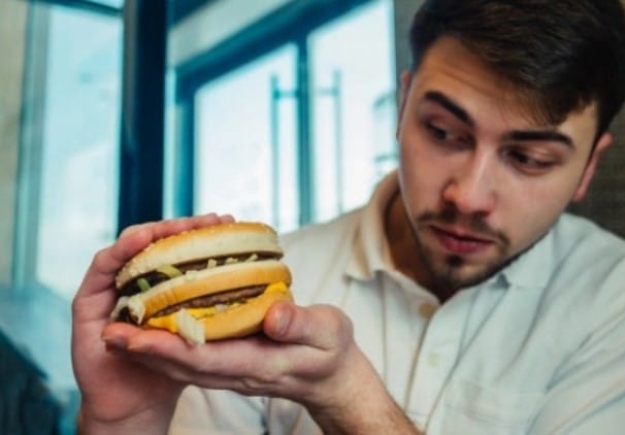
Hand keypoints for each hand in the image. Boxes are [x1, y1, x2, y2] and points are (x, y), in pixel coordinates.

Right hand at [71, 213, 234, 432]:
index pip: (185, 250)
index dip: (204, 233)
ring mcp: (111, 288)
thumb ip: (236, 324)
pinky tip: (141, 240)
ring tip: (180, 225)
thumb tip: (282, 306)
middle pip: (159, 242)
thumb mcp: (210, 344)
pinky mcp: (87, 302)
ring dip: (155, 232)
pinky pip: (103, 267)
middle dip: (183, 227)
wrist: (132, 406)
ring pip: (132, 246)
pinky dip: (121, 250)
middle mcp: (138, 282)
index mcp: (166, 288)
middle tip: (211, 220)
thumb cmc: (171, 374)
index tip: (229, 220)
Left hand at [101, 301, 418, 433]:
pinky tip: (152, 324)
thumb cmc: (332, 350)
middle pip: (181, 364)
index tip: (133, 335)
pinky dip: (167, 342)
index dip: (166, 347)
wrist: (334, 377)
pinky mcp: (232, 361)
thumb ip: (299, 323)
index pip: (202, 358)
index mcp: (257, 363)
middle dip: (142, 350)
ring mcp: (232, 369)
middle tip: (106, 330)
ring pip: (181, 362)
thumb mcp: (326, 331)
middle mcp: (237, 371)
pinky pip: (192, 355)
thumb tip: (272, 314)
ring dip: (148, 348)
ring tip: (116, 328)